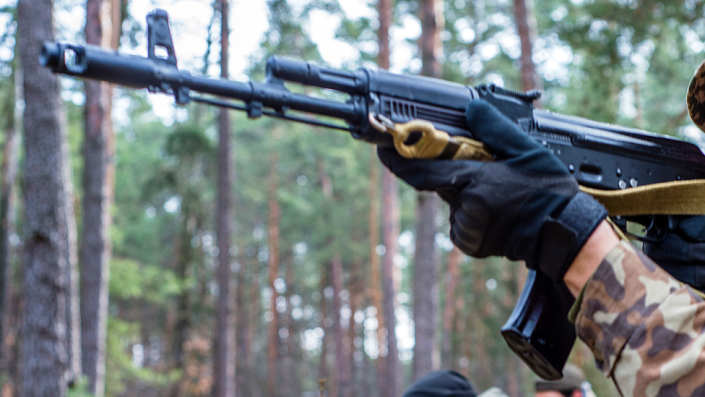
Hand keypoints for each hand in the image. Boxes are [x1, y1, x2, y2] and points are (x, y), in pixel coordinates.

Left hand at [378, 100, 607, 282]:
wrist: (563, 234)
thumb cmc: (549, 191)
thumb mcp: (528, 151)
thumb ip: (496, 130)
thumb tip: (472, 108)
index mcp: (476, 181)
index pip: (425, 170)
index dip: (399, 160)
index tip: (381, 148)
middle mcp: (467, 206)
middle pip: (441, 185)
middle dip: (454, 176)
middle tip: (486, 176)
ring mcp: (468, 228)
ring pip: (453, 204)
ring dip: (466, 197)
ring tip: (501, 199)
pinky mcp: (471, 244)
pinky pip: (459, 224)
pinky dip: (471, 217)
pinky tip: (497, 216)